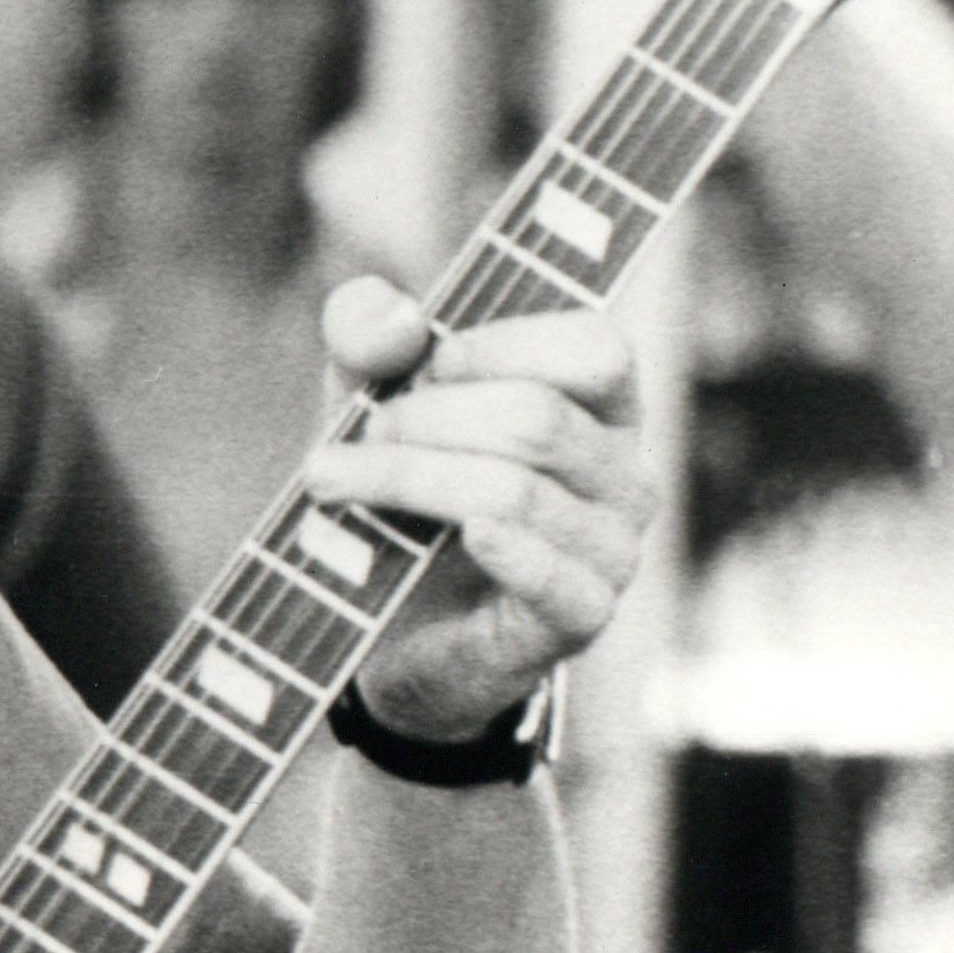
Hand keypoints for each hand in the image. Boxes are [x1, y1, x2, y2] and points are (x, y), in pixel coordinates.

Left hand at [302, 278, 653, 742]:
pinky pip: (553, 576)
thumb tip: (398, 318)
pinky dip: (506, 549)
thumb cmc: (400, 499)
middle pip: (538, 418)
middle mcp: (624, 477)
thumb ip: (368, 340)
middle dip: (425, 419)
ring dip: (407, 477)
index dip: (500, 346)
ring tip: (329, 479)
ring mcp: (612, 553)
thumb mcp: (370, 403)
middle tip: (350, 438)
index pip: (594, 348)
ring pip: (518, 491)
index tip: (420, 366)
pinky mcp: (580, 620)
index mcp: (600, 409)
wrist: (388, 634)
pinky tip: (467, 533)